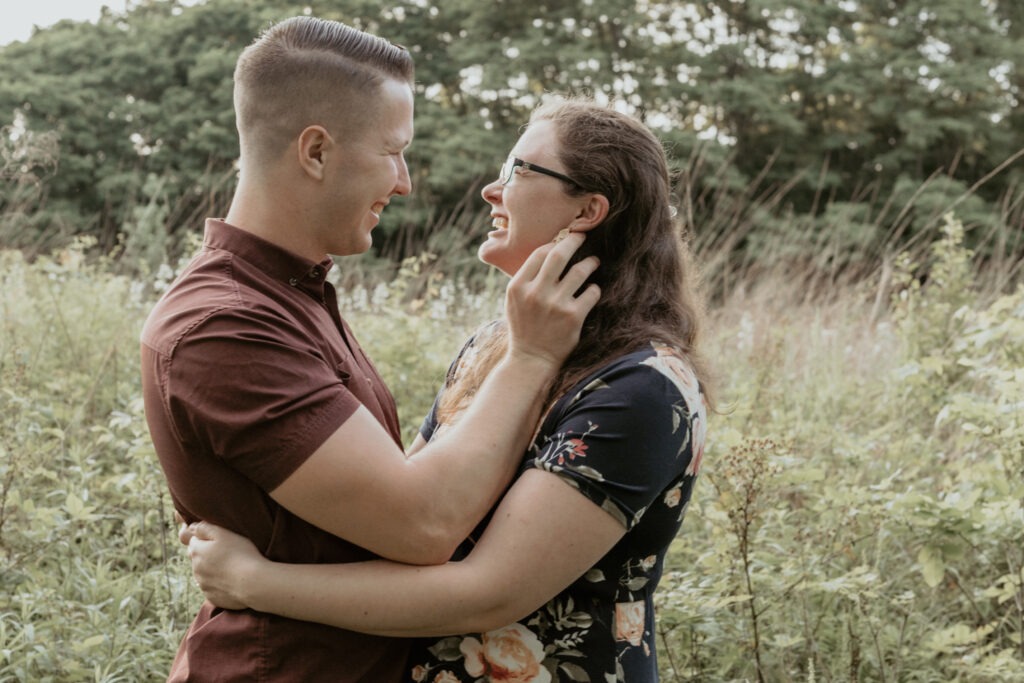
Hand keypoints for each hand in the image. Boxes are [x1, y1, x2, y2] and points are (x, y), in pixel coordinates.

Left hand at [185, 521, 262, 610]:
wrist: (254, 583)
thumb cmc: (242, 554)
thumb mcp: (224, 533)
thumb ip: (204, 528)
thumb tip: (190, 527)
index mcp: (197, 551)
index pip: (194, 541)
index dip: (206, 538)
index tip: (221, 540)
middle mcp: (196, 569)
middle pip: (197, 558)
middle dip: (207, 554)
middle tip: (227, 551)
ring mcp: (203, 584)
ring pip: (204, 573)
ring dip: (212, 569)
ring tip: (232, 566)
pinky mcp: (212, 597)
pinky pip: (212, 587)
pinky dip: (219, 583)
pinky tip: (233, 579)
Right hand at [505, 232, 599, 367]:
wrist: (531, 360)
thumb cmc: (524, 326)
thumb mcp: (514, 300)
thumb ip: (527, 277)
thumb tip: (549, 249)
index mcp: (518, 287)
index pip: (539, 253)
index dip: (555, 243)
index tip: (563, 240)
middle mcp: (535, 294)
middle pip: (559, 255)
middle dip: (574, 241)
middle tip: (582, 237)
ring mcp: (555, 305)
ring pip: (580, 271)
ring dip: (590, 263)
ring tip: (593, 262)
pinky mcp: (573, 317)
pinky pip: (591, 292)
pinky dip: (594, 288)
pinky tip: (591, 290)